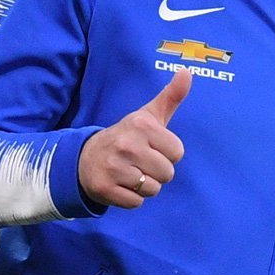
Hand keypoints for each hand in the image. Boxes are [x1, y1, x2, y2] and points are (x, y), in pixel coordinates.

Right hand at [78, 70, 191, 208]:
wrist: (86, 157)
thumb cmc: (127, 136)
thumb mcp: (148, 115)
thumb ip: (171, 96)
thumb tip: (187, 72)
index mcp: (141, 125)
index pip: (177, 152)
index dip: (168, 153)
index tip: (152, 147)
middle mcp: (127, 145)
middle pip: (167, 173)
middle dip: (158, 172)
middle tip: (141, 162)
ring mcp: (114, 167)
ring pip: (153, 189)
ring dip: (145, 186)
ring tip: (131, 173)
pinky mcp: (105, 188)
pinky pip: (136, 203)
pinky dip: (132, 198)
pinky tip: (121, 185)